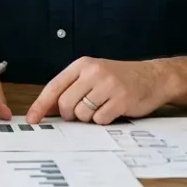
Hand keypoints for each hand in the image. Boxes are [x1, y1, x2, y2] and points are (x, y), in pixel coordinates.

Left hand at [26, 57, 168, 124]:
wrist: (153, 77)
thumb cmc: (120, 79)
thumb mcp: (93, 77)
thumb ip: (70, 89)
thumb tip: (46, 109)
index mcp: (82, 65)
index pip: (54, 86)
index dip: (40, 105)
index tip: (32, 119)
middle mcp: (94, 72)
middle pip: (65, 104)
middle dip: (70, 115)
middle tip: (82, 112)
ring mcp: (108, 85)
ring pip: (82, 114)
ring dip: (88, 118)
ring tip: (101, 107)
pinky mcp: (121, 99)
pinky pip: (100, 120)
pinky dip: (103, 121)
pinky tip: (112, 110)